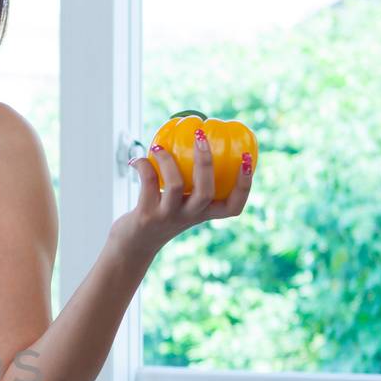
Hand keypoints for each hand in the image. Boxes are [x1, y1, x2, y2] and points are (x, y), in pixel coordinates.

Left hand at [118, 131, 253, 252]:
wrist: (133, 245)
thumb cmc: (160, 216)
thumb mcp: (181, 204)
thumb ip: (191, 183)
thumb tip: (196, 138)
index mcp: (204, 214)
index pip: (234, 206)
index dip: (244, 184)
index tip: (247, 158)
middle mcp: (189, 217)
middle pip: (206, 191)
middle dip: (205, 161)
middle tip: (200, 135)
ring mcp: (167, 217)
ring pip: (175, 185)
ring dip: (167, 160)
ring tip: (160, 147)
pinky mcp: (146, 215)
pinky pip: (147, 182)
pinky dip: (142, 165)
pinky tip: (137, 160)